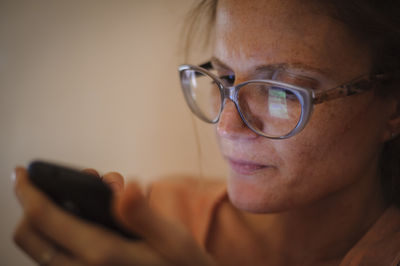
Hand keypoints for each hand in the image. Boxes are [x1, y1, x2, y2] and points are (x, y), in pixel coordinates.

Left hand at [13, 167, 215, 265]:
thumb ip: (144, 214)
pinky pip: (54, 258)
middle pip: (30, 236)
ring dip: (45, 220)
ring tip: (78, 199)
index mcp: (101, 254)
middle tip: (50, 185)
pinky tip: (84, 222)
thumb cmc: (181, 264)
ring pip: (38, 249)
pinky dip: (56, 235)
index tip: (22, 171)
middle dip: (30, 206)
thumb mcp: (173, 238)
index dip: (28, 190)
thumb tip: (122, 188)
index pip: (45, 218)